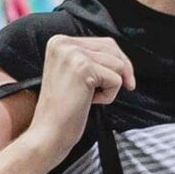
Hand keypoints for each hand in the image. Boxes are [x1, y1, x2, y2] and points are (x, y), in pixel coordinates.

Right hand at [26, 34, 135, 164]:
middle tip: (126, 87)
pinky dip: (109, 95)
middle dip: (123, 70)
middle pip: (112, 48)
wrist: (48, 131)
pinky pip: (116, 79)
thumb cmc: (63, 109)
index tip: (123, 78)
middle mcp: (63, 43)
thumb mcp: (74, 74)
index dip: (118, 60)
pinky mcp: (83, 68)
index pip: (103, 42)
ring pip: (117, 64)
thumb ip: (90, 59)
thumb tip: (121, 58)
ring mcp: (73, 54)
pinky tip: (90, 102)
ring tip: (90, 97)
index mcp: (59, 42)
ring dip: (111, 85)